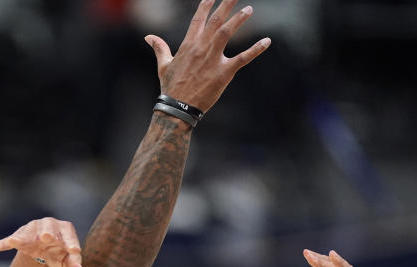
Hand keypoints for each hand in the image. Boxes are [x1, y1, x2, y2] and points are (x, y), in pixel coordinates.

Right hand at [0, 218, 88, 266]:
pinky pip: (8, 241)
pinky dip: (1, 244)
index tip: (74, 251)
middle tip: (46, 237)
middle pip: (48, 227)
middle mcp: (48, 225)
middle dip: (47, 232)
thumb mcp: (68, 261)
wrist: (44, 247)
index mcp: (64, 230)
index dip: (71, 243)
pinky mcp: (19, 237)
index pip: (69, 235)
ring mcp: (31, 230)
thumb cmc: (60, 253)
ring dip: (21, 237)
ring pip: (26, 233)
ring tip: (15, 241)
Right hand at [145, 0, 270, 111]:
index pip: (198, 20)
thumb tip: (149, 37)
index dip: (206, 5)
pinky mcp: (223, 73)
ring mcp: (212, 60)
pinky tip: (267, 41)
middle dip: (226, 5)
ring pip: (227, 32)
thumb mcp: (163, 66)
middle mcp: (201, 48)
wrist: (177, 108)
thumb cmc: (170, 88)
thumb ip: (160, 48)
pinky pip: (242, 58)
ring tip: (249, 9)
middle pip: (215, 20)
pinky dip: (256, 50)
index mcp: (188, 46)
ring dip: (238, 19)